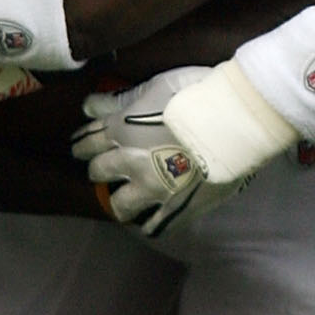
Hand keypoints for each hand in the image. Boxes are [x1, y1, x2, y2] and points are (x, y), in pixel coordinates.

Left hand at [72, 66, 230, 235]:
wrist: (234, 121)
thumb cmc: (195, 95)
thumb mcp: (154, 88)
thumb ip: (120, 100)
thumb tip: (89, 105)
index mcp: (121, 131)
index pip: (88, 142)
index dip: (82, 145)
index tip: (81, 147)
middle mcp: (130, 164)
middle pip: (98, 172)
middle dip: (98, 169)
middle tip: (105, 169)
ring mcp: (153, 190)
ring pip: (121, 206)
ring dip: (121, 201)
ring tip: (129, 198)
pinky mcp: (176, 208)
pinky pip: (155, 226)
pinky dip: (151, 222)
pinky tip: (154, 218)